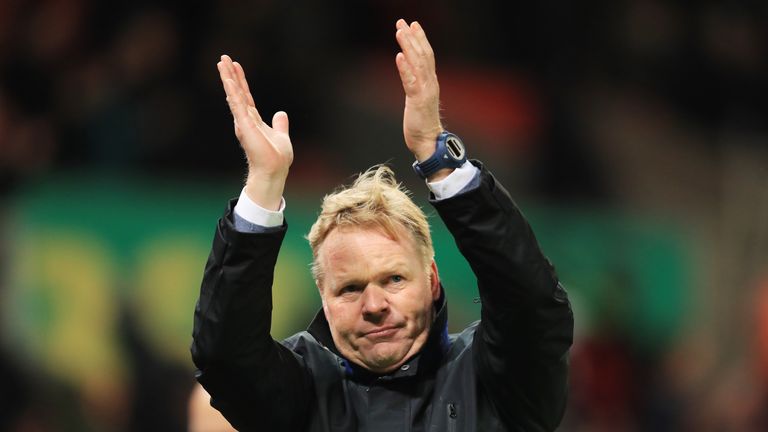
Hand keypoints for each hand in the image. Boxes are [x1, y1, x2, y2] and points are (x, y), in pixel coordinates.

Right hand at [217, 55, 291, 210]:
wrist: (274, 170)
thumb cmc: (276, 158)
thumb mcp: (281, 135)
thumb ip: (280, 124)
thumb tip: (281, 114)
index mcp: (253, 120)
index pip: (245, 96)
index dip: (240, 80)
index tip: (236, 65)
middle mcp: (245, 119)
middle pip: (236, 92)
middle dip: (230, 75)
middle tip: (223, 58)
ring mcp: (243, 122)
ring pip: (233, 95)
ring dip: (228, 78)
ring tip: (221, 62)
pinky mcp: (244, 126)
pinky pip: (237, 105)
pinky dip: (232, 92)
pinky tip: (228, 80)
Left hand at [394, 19, 442, 162]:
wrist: (428, 142)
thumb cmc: (422, 123)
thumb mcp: (419, 99)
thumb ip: (416, 85)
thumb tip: (410, 74)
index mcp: (430, 82)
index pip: (426, 55)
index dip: (420, 39)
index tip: (413, 25)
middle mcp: (430, 83)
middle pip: (422, 55)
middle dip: (412, 37)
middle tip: (403, 22)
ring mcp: (425, 91)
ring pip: (418, 64)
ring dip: (408, 46)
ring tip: (400, 32)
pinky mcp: (418, 101)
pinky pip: (411, 81)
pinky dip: (405, 68)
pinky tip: (398, 56)